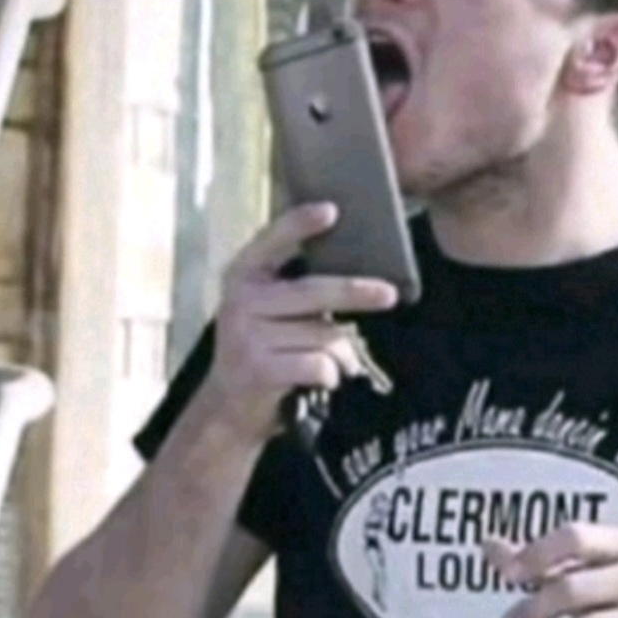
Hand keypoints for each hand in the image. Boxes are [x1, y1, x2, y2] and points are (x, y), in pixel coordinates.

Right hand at [202, 202, 398, 443]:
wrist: (229, 408)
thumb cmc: (265, 348)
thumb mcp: (270, 309)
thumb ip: (300, 287)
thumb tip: (362, 278)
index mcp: (243, 275)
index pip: (273, 241)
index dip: (300, 224)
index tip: (332, 210)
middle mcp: (240, 300)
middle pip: (314, 291)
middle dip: (356, 292)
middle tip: (389, 294)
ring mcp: (246, 335)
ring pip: (323, 334)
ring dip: (340, 352)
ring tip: (328, 362)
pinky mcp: (258, 369)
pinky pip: (320, 364)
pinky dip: (331, 374)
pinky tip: (318, 380)